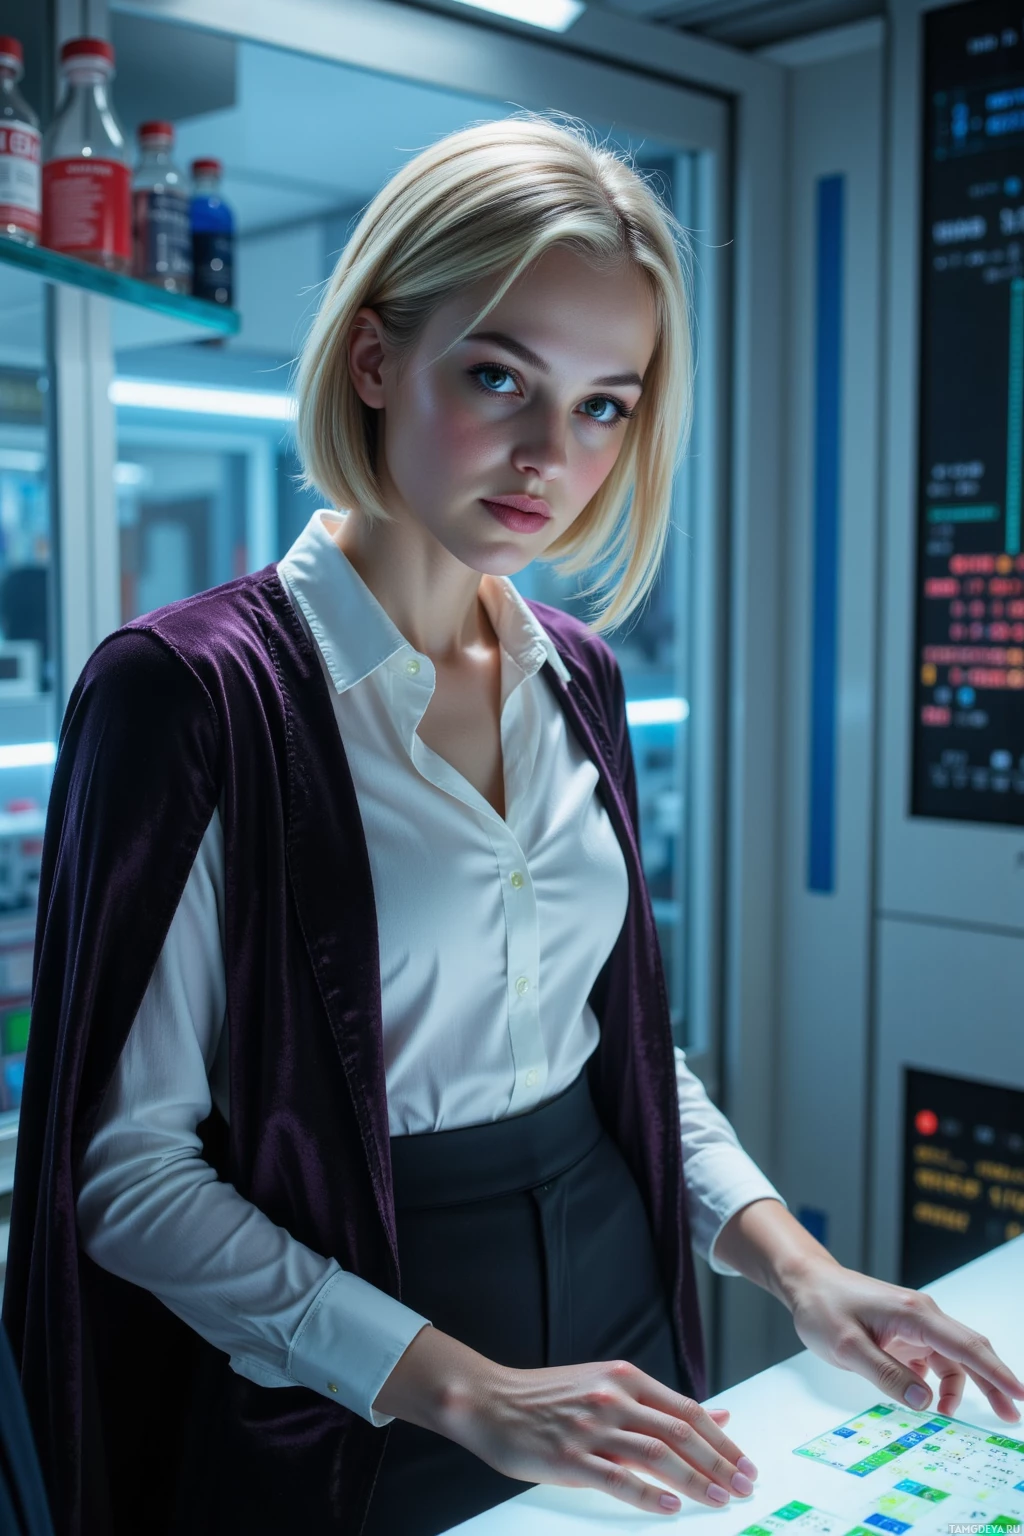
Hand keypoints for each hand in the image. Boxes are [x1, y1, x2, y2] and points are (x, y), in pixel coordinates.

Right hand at [374, 1326, 757, 1515]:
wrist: (491, 1400)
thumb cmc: (549, 1396)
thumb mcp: (607, 1384)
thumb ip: (658, 1403)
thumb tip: (716, 1414)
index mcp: (625, 1378)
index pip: (687, 1410)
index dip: (722, 1440)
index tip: (745, 1463)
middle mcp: (613, 1398)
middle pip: (680, 1432)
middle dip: (719, 1463)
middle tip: (744, 1487)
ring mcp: (592, 1428)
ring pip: (658, 1455)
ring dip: (695, 1481)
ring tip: (719, 1500)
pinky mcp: (571, 1458)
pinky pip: (620, 1478)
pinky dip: (651, 1495)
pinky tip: (671, 1507)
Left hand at [786, 1258, 1023, 1421]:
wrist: (806, 1282)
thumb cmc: (823, 1307)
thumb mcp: (848, 1347)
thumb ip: (887, 1374)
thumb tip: (924, 1402)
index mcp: (914, 1314)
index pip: (966, 1346)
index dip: (996, 1373)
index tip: (1019, 1395)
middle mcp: (921, 1315)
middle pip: (969, 1349)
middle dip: (993, 1381)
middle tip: (1011, 1414)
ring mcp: (914, 1323)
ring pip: (951, 1357)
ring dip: (961, 1386)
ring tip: (954, 1417)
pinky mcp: (904, 1332)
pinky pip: (932, 1358)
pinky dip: (937, 1380)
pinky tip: (928, 1399)